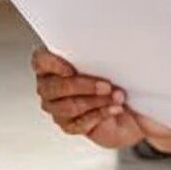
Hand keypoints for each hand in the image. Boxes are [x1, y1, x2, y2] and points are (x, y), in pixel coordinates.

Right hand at [33, 49, 153, 150]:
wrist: (131, 107)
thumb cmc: (117, 79)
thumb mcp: (111, 61)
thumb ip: (100, 53)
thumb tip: (109, 44)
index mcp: (54, 65)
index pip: (40, 61)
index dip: (52, 64)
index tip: (72, 68)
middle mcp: (50, 87)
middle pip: (54, 87)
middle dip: (83, 86)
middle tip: (106, 85)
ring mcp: (57, 108)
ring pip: (69, 106)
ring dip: (96, 101)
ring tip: (117, 97)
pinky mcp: (69, 125)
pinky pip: (79, 123)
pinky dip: (100, 115)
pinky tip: (114, 109)